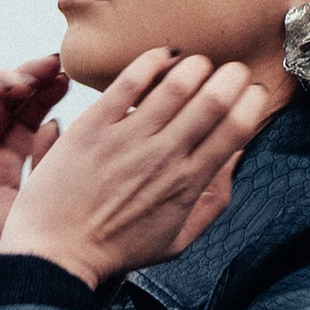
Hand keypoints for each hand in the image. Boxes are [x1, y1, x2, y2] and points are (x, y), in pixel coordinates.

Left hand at [0, 48, 276, 288]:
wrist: (57, 254)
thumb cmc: (115, 250)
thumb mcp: (178, 240)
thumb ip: (214, 200)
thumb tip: (236, 157)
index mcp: (188, 183)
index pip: (236, 129)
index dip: (253, 102)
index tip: (253, 93)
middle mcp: (163, 157)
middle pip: (214, 100)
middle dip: (232, 76)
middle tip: (232, 70)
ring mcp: (129, 139)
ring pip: (177, 84)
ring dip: (197, 66)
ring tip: (199, 65)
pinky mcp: (94, 126)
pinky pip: (130, 81)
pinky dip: (153, 61)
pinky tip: (163, 56)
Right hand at [0, 60, 67, 286]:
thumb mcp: (33, 199)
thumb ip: (47, 161)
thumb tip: (58, 121)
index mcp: (9, 165)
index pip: (31, 118)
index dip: (47, 96)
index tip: (68, 80)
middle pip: (8, 102)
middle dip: (31, 80)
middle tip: (53, 66)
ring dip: (4, 79)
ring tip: (25, 82)